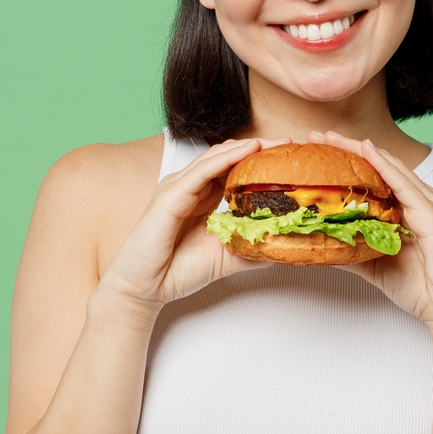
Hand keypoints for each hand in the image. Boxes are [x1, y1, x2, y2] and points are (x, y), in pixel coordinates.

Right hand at [99, 137, 289, 311]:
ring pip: (215, 158)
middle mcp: (188, 187)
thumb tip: (284, 244)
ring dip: (246, 148)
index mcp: (200, 197)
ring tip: (273, 144)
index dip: (258, 161)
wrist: (145, 289)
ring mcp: (177, 188)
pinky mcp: (169, 196)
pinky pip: (201, 172)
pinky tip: (248, 151)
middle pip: (226, 157)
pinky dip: (226, 159)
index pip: (232, 168)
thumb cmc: (177, 271)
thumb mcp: (227, 256)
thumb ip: (252, 247)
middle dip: (258, 148)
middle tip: (287, 144)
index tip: (287, 159)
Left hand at [307, 130, 432, 332]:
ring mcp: (430, 206)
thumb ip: (350, 248)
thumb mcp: (373, 264)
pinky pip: (407, 187)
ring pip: (391, 169)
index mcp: (407, 208)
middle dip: (348, 148)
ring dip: (361, 151)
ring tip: (335, 139)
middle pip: (380, 165)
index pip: (373, 175)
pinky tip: (369, 153)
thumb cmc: (420, 287)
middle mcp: (420, 201)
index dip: (346, 160)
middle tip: (319, 135)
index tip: (317, 149)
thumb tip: (319, 241)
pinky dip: (386, 168)